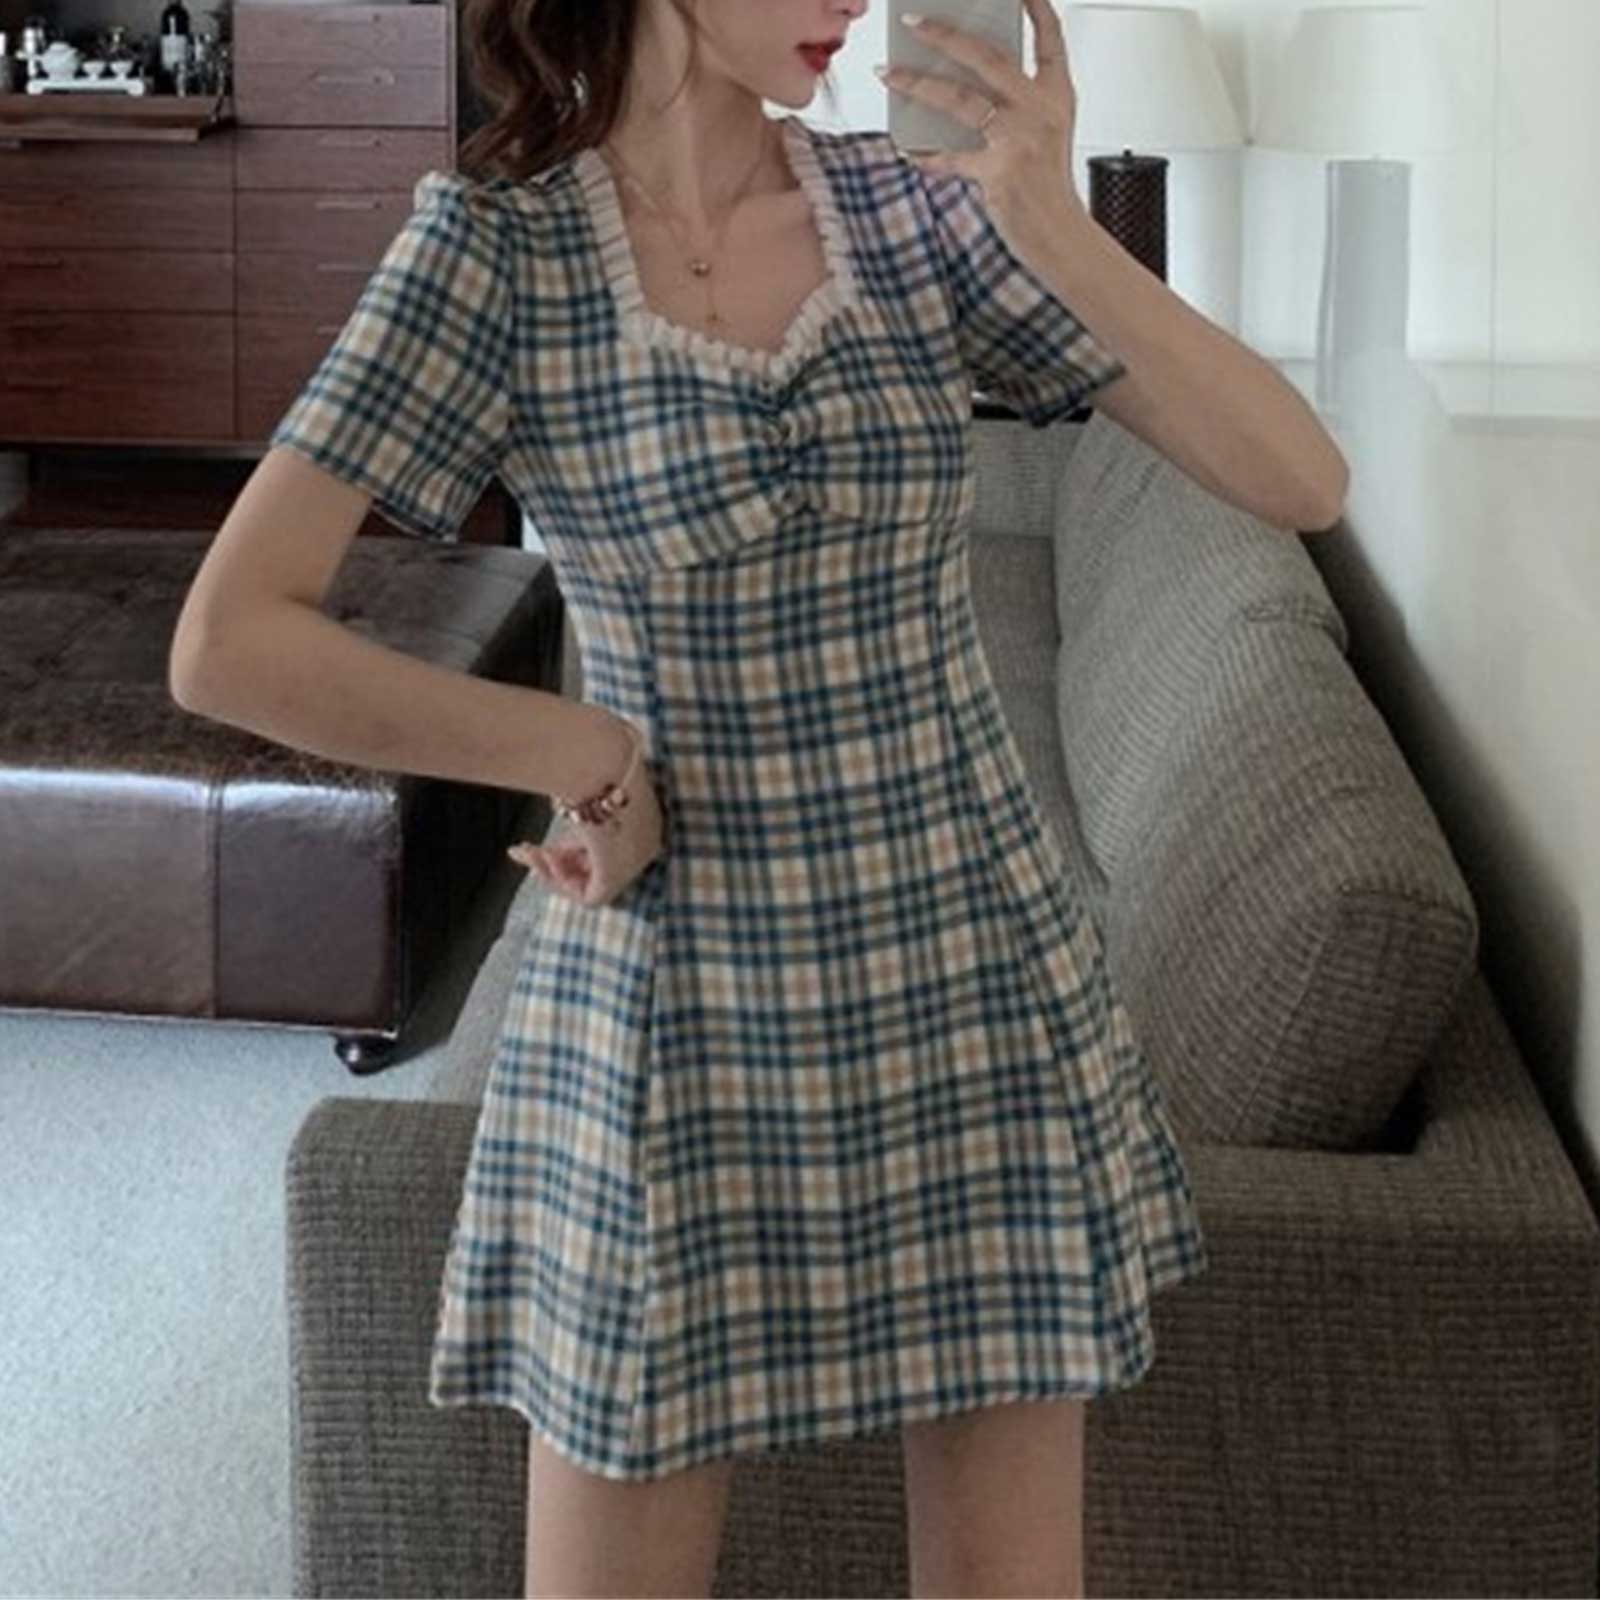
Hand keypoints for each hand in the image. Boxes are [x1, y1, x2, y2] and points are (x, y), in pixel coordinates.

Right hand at [506, 714, 666, 907]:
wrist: (596, 754)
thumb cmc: (590, 751)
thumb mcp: (585, 774)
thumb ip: (577, 790)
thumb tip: (551, 765)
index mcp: (646, 814)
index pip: (610, 841)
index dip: (573, 845)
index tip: (548, 840)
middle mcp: (647, 840)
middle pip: (601, 865)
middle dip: (559, 860)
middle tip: (525, 850)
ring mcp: (635, 860)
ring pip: (593, 883)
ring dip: (553, 870)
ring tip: (526, 851)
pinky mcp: (618, 874)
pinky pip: (589, 898)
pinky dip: (559, 883)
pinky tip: (539, 859)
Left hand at [884, 0, 1087, 262]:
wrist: (1060, 235)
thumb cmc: (1048, 186)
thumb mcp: (1046, 134)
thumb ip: (1016, 105)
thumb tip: (961, 85)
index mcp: (1057, 94)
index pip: (1049, 37)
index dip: (1034, 6)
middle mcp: (1040, 109)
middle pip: (987, 57)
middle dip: (945, 35)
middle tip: (912, 21)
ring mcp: (1019, 139)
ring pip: (959, 98)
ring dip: (917, 84)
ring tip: (887, 74)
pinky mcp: (998, 172)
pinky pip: (950, 158)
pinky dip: (928, 157)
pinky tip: (910, 152)